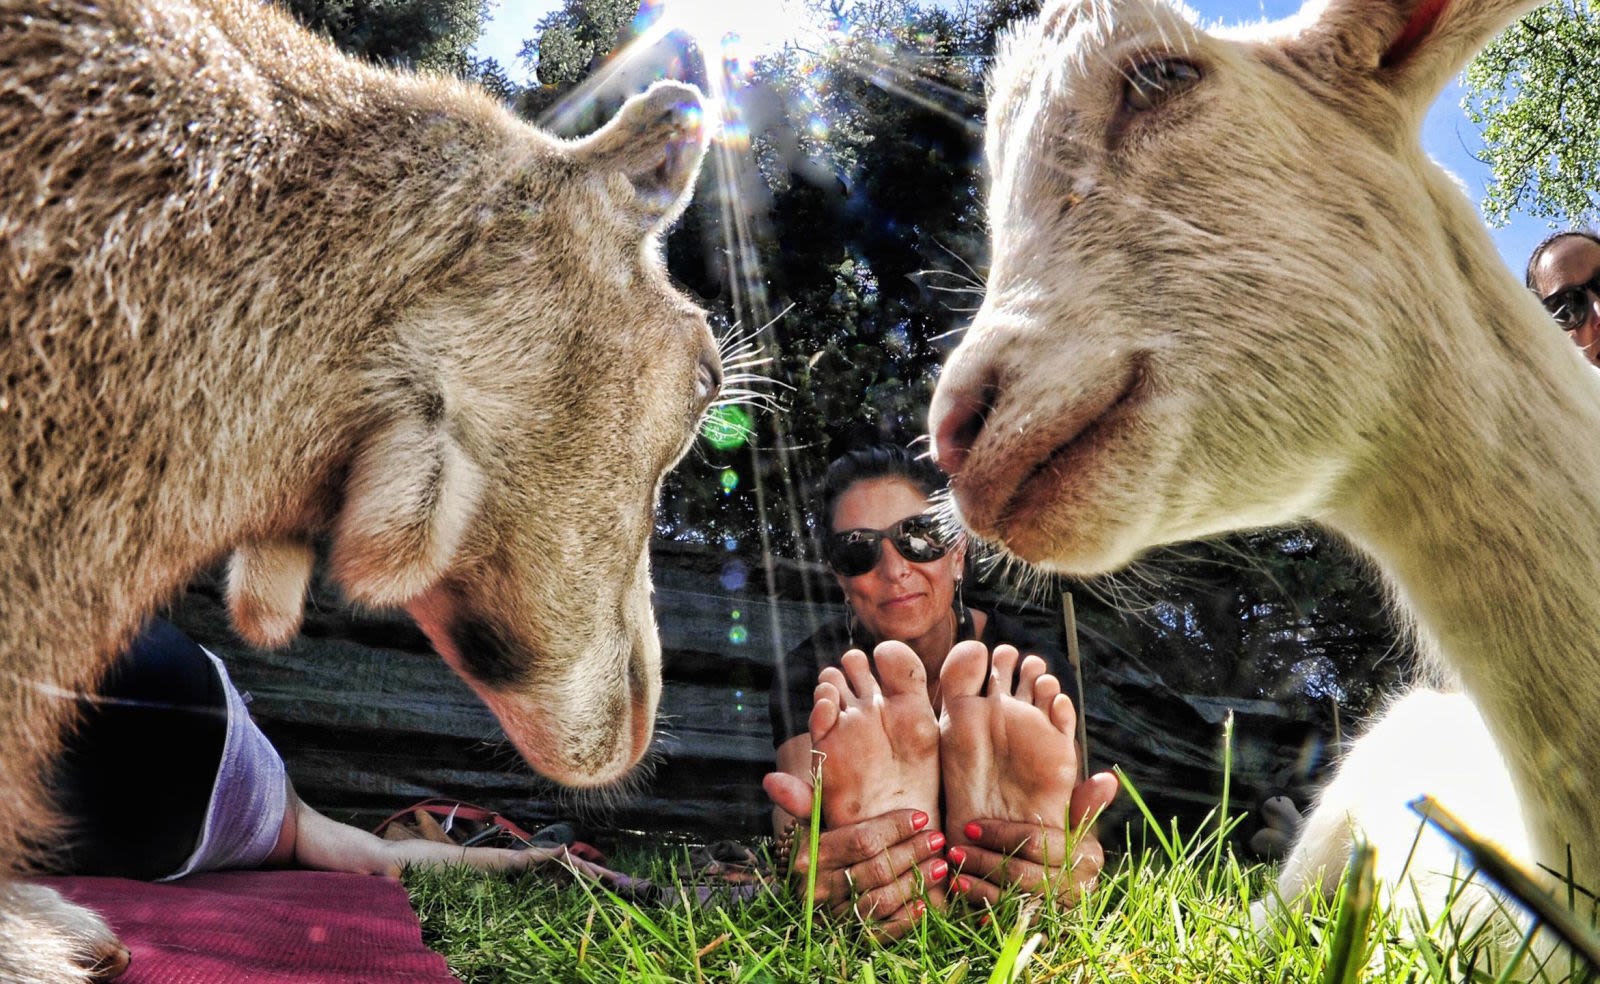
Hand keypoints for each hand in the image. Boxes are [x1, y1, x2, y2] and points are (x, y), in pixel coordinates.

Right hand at [763, 771, 946, 938]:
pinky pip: (883, 931)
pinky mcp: (851, 937)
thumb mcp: (809, 822)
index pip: (861, 841)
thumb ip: (801, 799)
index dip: (894, 828)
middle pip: (876, 869)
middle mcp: (819, 890)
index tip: (921, 816)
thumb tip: (772, 779)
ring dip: (916, 882)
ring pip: (883, 899)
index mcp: (810, 857)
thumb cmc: (818, 845)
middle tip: (937, 838)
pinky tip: (927, 902)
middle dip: (912, 851)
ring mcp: (836, 917)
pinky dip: (907, 918)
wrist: (809, 890)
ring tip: (940, 864)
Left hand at [945, 770, 1117, 905]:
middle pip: (1022, 873)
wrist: (1063, 879)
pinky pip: (1012, 921)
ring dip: (980, 886)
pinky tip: (965, 897)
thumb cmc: (1060, 837)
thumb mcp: (1071, 817)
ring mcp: (1063, 911)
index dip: (1001, 835)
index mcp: (1087, 855)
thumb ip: (1084, 800)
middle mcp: (1079, 886)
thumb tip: (1108, 779)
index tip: (970, 827)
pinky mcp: (1046, 929)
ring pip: (1015, 899)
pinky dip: (987, 909)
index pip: (1036, 843)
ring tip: (954, 874)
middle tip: (955, 850)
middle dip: (984, 860)